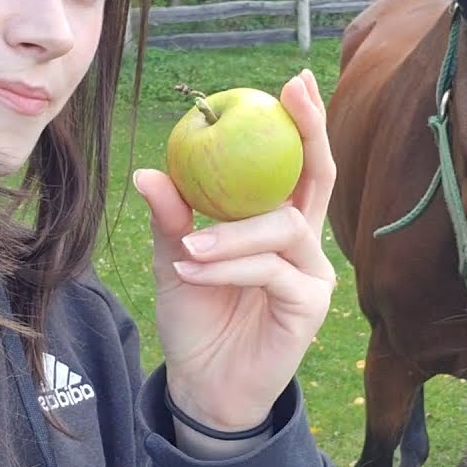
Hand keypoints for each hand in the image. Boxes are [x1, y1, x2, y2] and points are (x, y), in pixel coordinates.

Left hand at [132, 70, 336, 432]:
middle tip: (291, 94)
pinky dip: (227, 267)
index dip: (304, 123)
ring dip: (230, 233)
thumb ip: (173, 219)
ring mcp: (312, 276)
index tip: (295, 81)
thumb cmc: (196, 318)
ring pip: (281, 230)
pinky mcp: (309, 307)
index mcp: (277, 224)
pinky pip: (270, 271)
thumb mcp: (176, 261)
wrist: (202, 385)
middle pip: (318, 179)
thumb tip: (148, 171)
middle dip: (309, 132)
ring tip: (187, 249)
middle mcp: (303, 244)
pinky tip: (192, 272)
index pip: (298, 166)